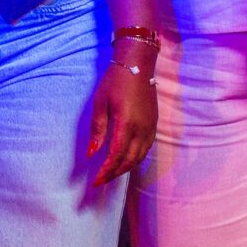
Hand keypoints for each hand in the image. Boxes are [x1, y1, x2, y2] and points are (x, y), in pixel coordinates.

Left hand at [86, 51, 157, 186]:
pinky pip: (146, 149)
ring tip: (110, 173)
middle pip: (129, 161)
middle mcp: (142, 129)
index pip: (116, 156)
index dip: (106, 171)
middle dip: (114, 173)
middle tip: (101, 181)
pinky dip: (135, 159)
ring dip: (125, 168)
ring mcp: (150, 128)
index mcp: (127, 124)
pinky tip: (125, 160)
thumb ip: (98, 129)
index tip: (95, 181)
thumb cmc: (115, 81)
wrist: (138, 65)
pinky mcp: (154, 125)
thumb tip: (92, 153)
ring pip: (139, 157)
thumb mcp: (100, 103)